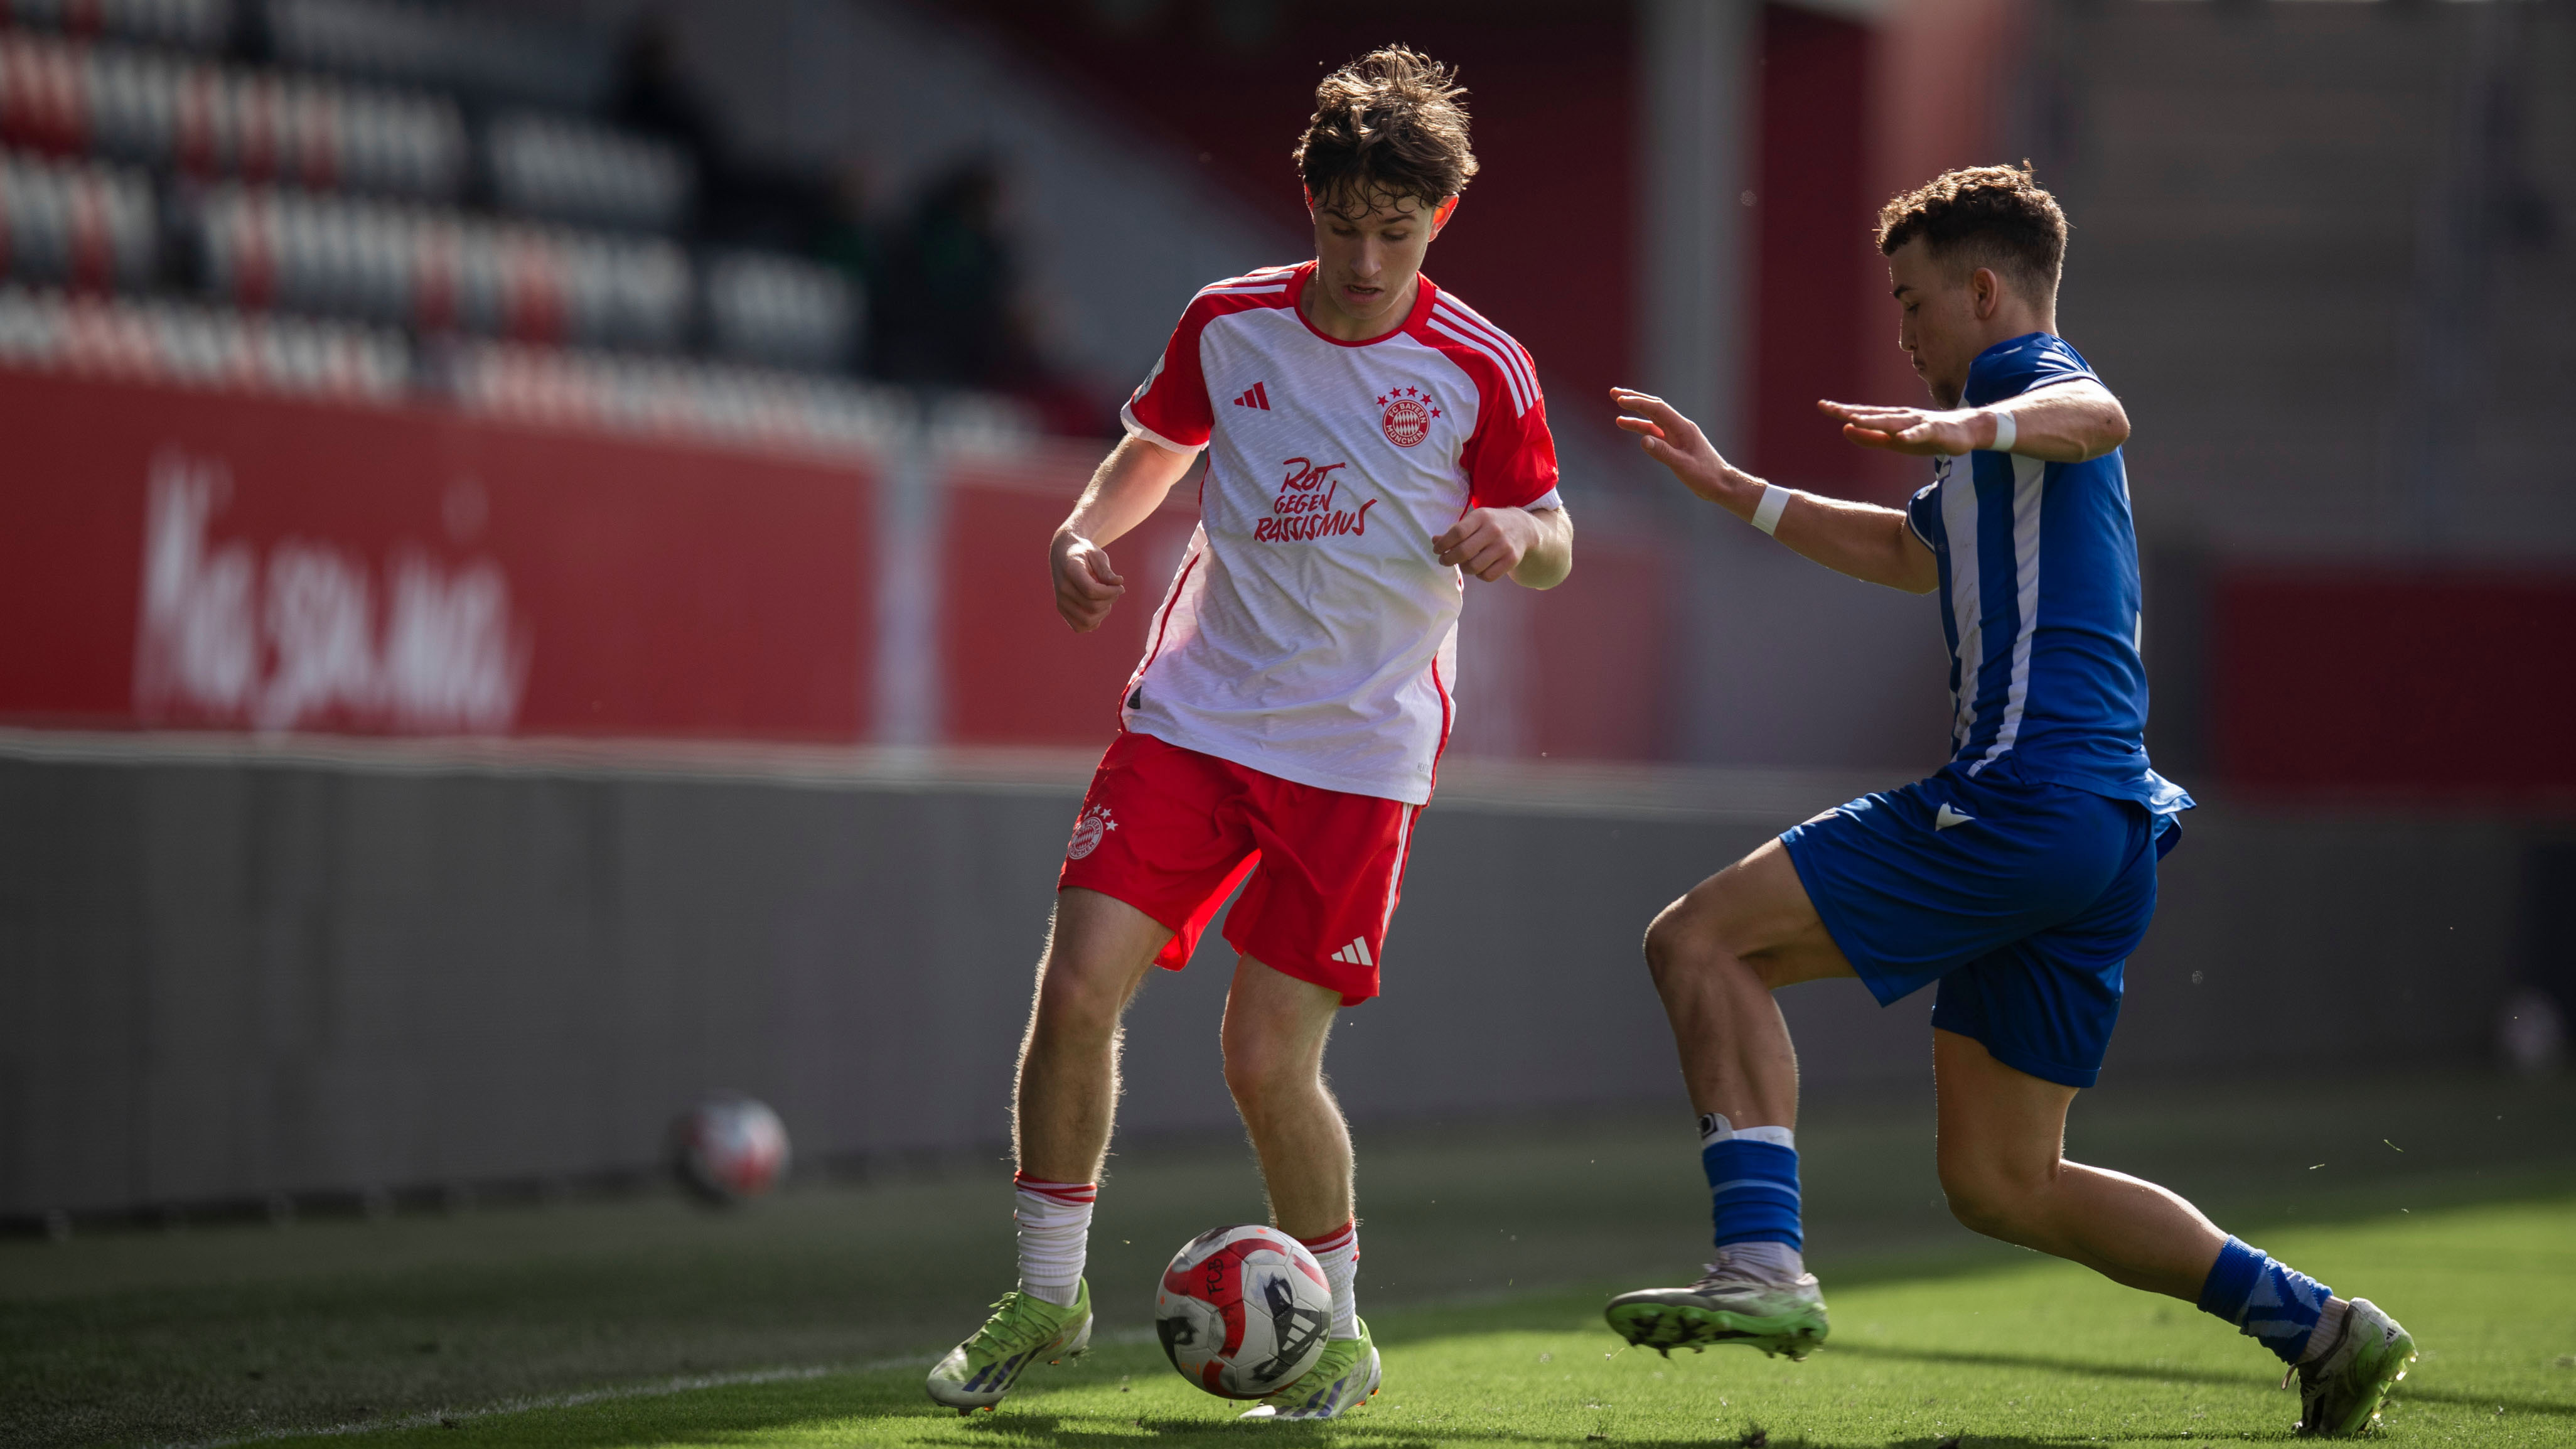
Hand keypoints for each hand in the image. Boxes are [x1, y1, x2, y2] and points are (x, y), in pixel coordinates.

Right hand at [1052, 532, 1124, 631]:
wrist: (1063, 553)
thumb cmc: (1084, 552)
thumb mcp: (1097, 554)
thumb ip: (1106, 570)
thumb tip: (1118, 583)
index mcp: (1070, 571)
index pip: (1091, 591)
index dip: (1110, 592)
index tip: (1120, 585)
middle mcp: (1062, 588)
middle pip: (1092, 607)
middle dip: (1110, 600)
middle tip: (1115, 589)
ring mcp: (1060, 600)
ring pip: (1086, 621)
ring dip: (1103, 613)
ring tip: (1106, 599)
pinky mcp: (1062, 609)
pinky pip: (1079, 627)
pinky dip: (1093, 623)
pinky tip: (1099, 609)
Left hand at [1433, 507, 1537, 581]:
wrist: (1523, 528)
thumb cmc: (1491, 524)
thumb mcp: (1474, 520)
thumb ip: (1454, 530)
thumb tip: (1435, 541)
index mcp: (1482, 517)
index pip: (1457, 533)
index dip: (1443, 544)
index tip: (1437, 550)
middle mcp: (1494, 530)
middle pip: (1464, 552)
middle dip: (1448, 559)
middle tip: (1444, 560)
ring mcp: (1504, 546)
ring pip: (1474, 567)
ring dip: (1463, 568)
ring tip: (1462, 564)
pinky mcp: (1512, 560)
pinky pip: (1488, 576)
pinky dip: (1479, 575)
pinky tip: (1478, 569)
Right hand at [1611, 388, 1744, 505]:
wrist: (1721, 484)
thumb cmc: (1706, 476)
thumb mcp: (1683, 465)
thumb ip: (1663, 452)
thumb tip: (1642, 440)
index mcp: (1683, 428)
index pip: (1657, 409)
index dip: (1638, 403)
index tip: (1620, 400)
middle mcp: (1679, 427)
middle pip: (1654, 407)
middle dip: (1634, 399)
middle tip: (1614, 393)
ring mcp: (1677, 434)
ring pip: (1653, 418)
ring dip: (1636, 412)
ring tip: (1618, 405)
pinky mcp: (1675, 444)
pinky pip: (1655, 431)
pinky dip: (1641, 427)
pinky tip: (1629, 425)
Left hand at [1817, 399, 1990, 455]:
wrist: (1964, 432)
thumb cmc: (1925, 436)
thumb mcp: (1893, 442)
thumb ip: (1870, 437)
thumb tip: (1845, 429)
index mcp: (1890, 419)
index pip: (1863, 414)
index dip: (1842, 411)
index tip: (1822, 405)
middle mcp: (1901, 417)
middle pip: (1872, 414)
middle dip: (1851, 412)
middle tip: (1830, 408)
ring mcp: (1918, 422)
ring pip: (1893, 422)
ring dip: (1874, 421)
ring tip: (1855, 420)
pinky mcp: (1934, 431)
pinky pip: (1921, 433)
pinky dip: (1911, 435)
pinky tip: (1901, 438)